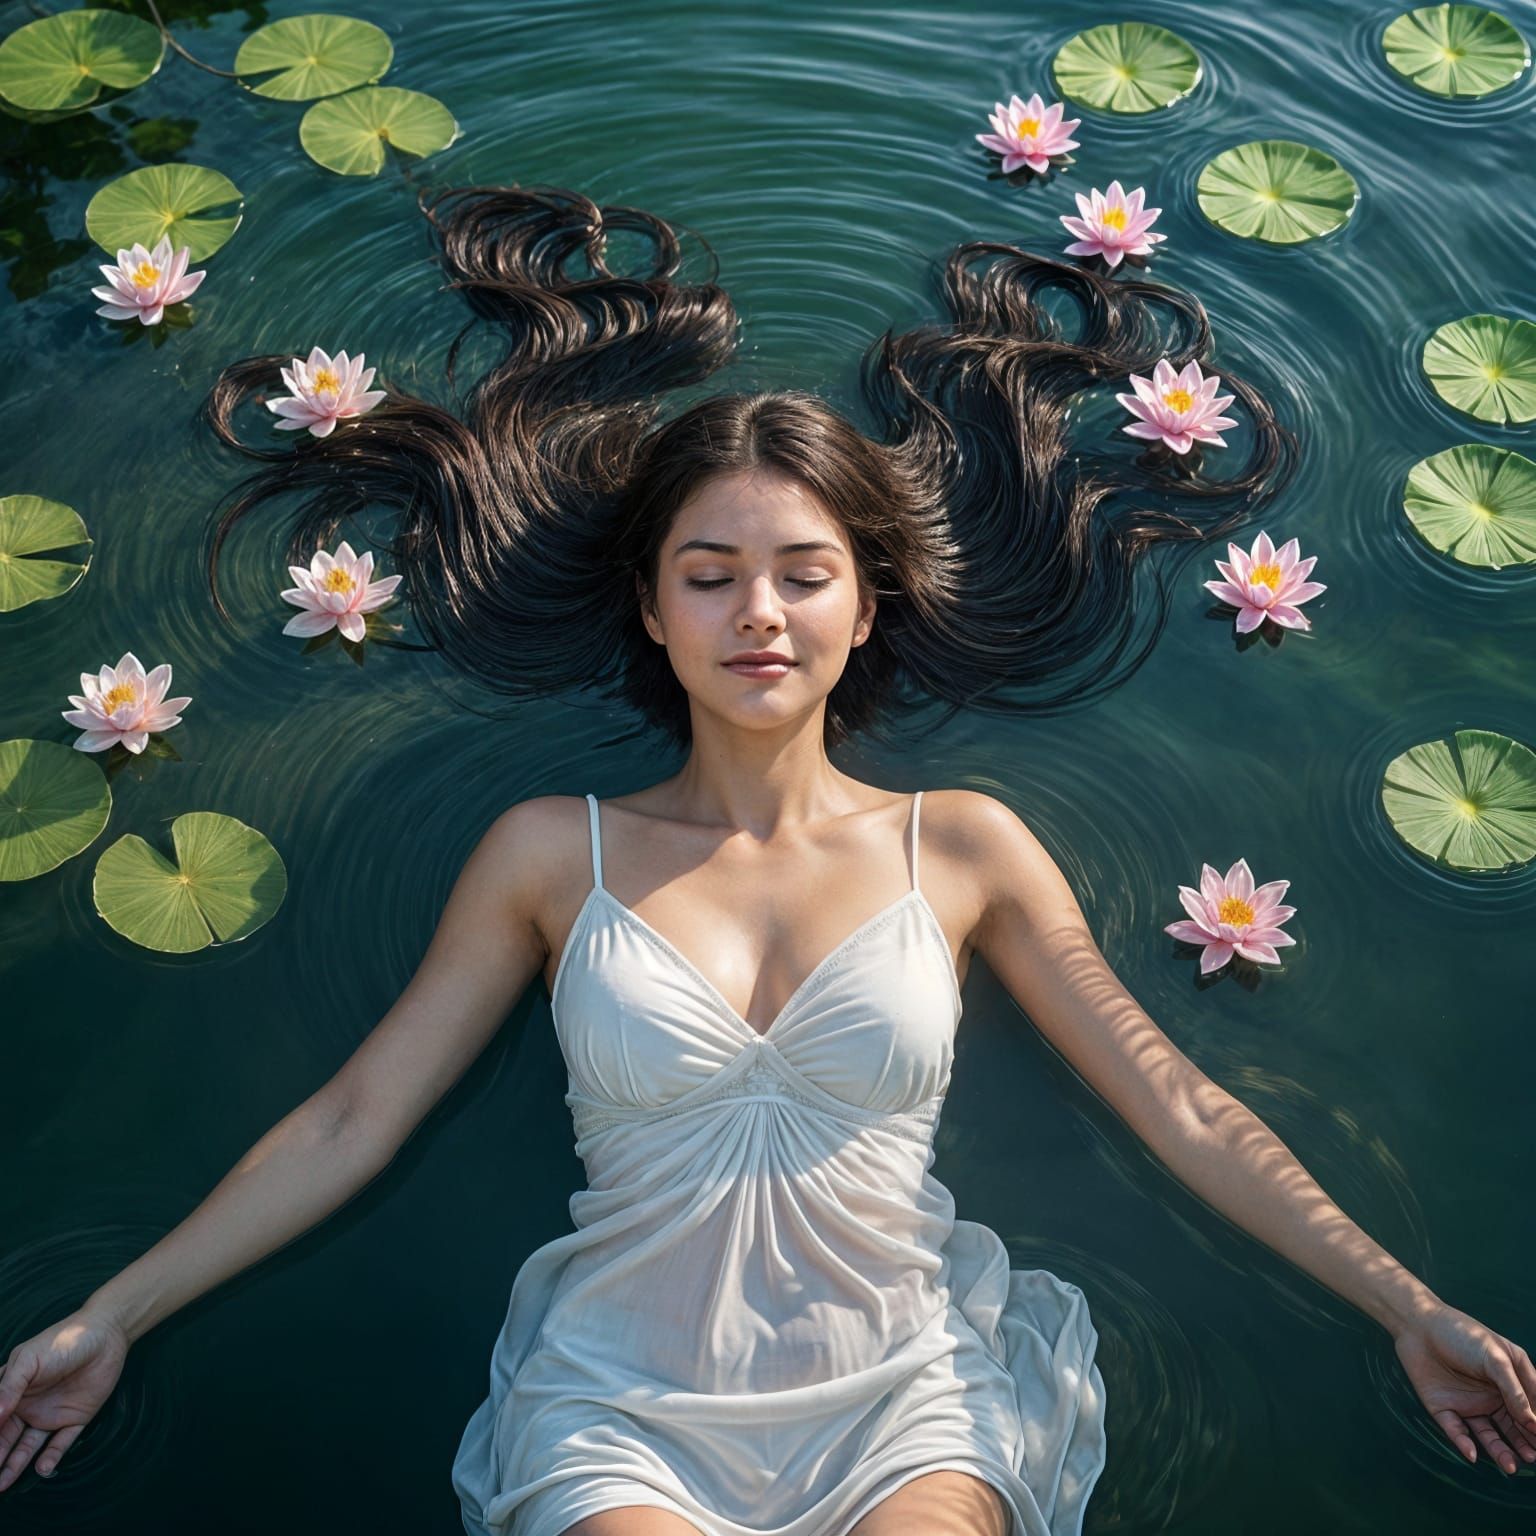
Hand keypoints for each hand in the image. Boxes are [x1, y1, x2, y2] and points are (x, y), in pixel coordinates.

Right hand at [0, 1308, 130, 1489]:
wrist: (107, 1334)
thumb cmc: (63, 1340)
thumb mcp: (30, 1359)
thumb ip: (9, 1387)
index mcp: (12, 1391)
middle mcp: (28, 1407)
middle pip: (6, 1438)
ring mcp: (51, 1414)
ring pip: (28, 1446)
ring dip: (15, 1465)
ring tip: (2, 1485)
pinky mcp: (75, 1419)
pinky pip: (61, 1443)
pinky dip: (52, 1457)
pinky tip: (42, 1469)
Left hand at [1393, 1303, 1535, 1474]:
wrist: (1418, 1324)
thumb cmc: (1461, 1333)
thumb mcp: (1495, 1357)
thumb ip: (1514, 1389)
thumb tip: (1533, 1422)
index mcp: (1509, 1383)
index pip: (1530, 1411)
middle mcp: (1491, 1397)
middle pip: (1513, 1428)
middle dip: (1524, 1445)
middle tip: (1532, 1459)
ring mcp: (1468, 1404)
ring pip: (1488, 1435)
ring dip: (1499, 1451)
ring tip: (1511, 1466)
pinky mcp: (1443, 1408)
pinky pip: (1455, 1431)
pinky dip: (1464, 1444)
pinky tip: (1472, 1454)